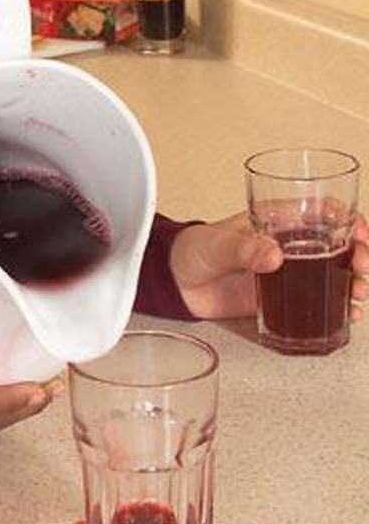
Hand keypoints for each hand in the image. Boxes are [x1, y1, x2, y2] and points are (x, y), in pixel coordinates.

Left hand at [170, 211, 368, 320]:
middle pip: (337, 243)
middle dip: (360, 253)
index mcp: (275, 220)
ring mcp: (287, 271)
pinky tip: (349, 312)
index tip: (362, 234)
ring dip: (355, 280)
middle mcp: (288, 244)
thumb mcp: (216, 245)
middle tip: (363, 267)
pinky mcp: (282, 295)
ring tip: (360, 291)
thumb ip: (242, 249)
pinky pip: (317, 298)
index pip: (321, 211)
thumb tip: (273, 256)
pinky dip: (338, 304)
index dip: (348, 219)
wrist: (174, 283)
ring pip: (333, 271)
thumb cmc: (191, 251)